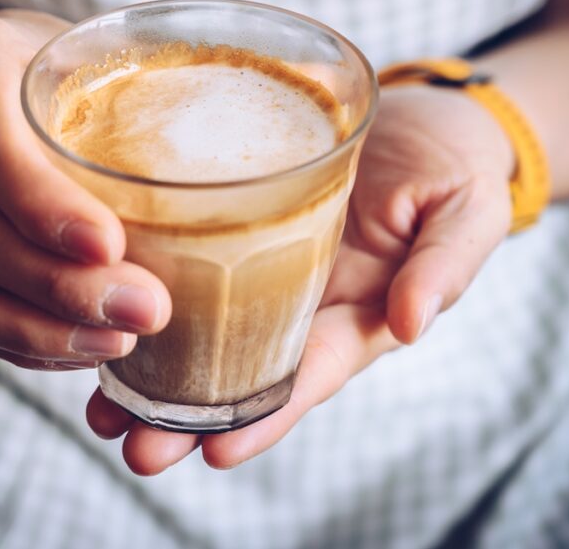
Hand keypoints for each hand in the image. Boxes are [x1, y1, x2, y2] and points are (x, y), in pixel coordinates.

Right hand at [0, 10, 170, 369]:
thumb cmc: (45, 68)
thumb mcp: (84, 52)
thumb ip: (140, 89)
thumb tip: (256, 137)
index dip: (44, 205)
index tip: (113, 246)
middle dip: (57, 286)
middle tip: (146, 311)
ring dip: (32, 329)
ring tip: (117, 342)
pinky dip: (14, 340)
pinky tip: (80, 345)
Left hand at [87, 85, 514, 472]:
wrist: (428, 117)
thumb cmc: (456, 166)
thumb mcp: (468, 210)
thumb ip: (446, 264)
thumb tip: (412, 322)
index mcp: (361, 313)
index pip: (310, 374)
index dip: (266, 416)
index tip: (216, 451)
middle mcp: (305, 304)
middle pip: (243, 372)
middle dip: (187, 417)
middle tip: (132, 448)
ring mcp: (269, 269)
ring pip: (207, 332)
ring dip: (155, 375)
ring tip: (99, 411)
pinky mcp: (242, 227)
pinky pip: (194, 266)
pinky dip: (152, 296)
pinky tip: (103, 312)